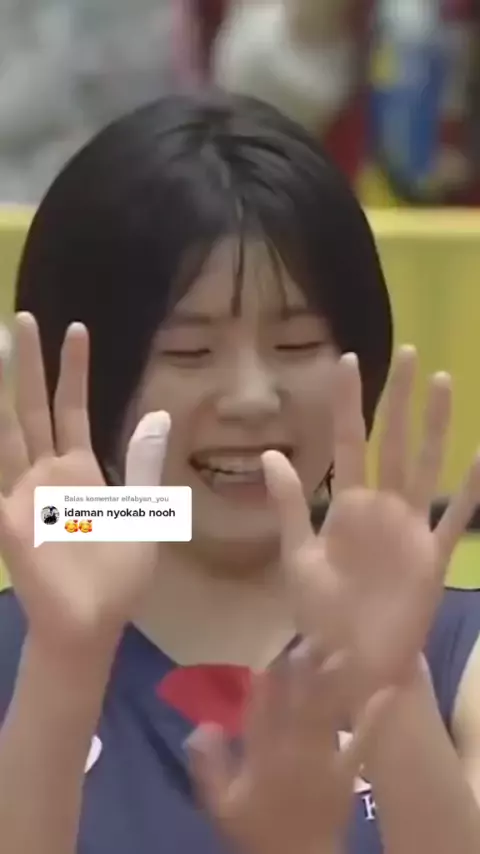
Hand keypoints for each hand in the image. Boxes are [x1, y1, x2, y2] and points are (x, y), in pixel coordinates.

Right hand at [0, 313, 169, 660]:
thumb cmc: (116, 574)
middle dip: (29, 365)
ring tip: (1, 348)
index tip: (76, 330)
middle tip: (24, 318)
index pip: (73, 408)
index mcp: (80, 469)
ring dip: (3, 393)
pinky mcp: (6, 517)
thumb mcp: (142, 512)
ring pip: (8, 431)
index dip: (74, 371)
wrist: (92, 623)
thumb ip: (143, 465)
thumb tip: (159, 416)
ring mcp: (22, 492)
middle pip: (34, 407)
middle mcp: (46, 472)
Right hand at [188, 642, 392, 853]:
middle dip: (303, 670)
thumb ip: (209, 763)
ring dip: (334, 683)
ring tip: (342, 650)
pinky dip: (372, 718)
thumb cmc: (257, 828)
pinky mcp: (346, 771)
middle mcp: (291, 750)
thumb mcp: (220, 803)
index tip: (271, 650)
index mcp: (261, 754)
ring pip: (326, 713)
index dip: (266, 680)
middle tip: (309, 636)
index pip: (261, 709)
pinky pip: (360, 741)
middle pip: (296, 703)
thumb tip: (203, 723)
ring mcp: (321, 759)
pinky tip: (385, 693)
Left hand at [263, 348, 479, 703]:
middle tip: (411, 354)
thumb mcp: (297, 554)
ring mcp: (410, 528)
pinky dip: (470, 491)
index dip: (347, 402)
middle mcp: (381, 506)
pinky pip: (455, 519)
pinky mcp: (432, 557)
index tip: (347, 361)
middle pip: (391, 441)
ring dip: (435, 427)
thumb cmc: (320, 610)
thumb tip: (269, 453)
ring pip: (425, 466)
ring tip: (443, 384)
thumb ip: (289, 504)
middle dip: (399, 398)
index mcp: (346, 504)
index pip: (347, 441)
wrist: (350, 660)